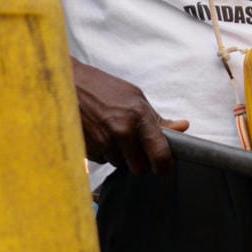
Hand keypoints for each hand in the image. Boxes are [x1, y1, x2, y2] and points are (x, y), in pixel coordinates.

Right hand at [71, 59, 188, 173]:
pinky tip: (99, 135)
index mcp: (138, 116)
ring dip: (120, 156)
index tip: (164, 166)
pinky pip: (103, 161)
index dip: (164, 166)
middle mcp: (121, 131)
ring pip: (120, 165)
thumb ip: (157, 119)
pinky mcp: (87, 149)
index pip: (160, 154)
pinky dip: (104, 153)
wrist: (68, 83)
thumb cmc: (103, 88)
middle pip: (140, 168)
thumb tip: (183, 127)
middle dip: (139, 161)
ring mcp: (102, 142)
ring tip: (113, 134)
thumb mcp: (135, 97)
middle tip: (135, 146)